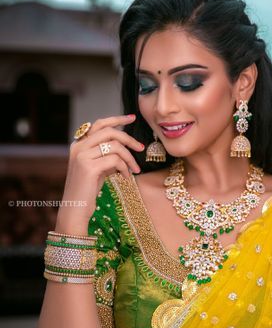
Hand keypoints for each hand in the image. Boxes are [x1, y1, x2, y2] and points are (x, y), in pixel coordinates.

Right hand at [56, 115, 144, 232]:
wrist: (75, 209)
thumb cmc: (87, 190)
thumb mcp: (97, 168)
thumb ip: (106, 155)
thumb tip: (125, 146)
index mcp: (78, 144)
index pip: (99, 124)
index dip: (117, 119)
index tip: (132, 118)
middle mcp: (78, 147)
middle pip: (109, 132)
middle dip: (129, 138)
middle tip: (141, 148)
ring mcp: (82, 156)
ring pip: (115, 146)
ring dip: (129, 158)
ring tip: (134, 170)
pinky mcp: (89, 168)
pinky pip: (115, 160)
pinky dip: (125, 168)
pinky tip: (126, 177)